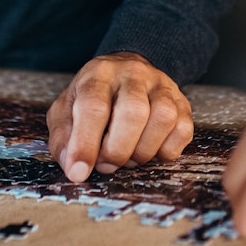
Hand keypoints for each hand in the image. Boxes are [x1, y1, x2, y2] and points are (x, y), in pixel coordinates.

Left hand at [46, 52, 192, 182]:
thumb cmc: (92, 99)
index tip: (79, 172)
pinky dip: (165, 151)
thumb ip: (63, 139)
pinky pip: (182, 131)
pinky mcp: (182, 102)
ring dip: (142, 152)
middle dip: (117, 151)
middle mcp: (133, 74)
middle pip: (133, 113)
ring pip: (163, 119)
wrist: (125, 73)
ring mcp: (162, 86)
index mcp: (98, 74)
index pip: (94, 107)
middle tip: (105, 164)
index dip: (85, 145)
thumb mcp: (65, 112)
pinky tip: (148, 149)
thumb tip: (75, 168)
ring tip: (127, 157)